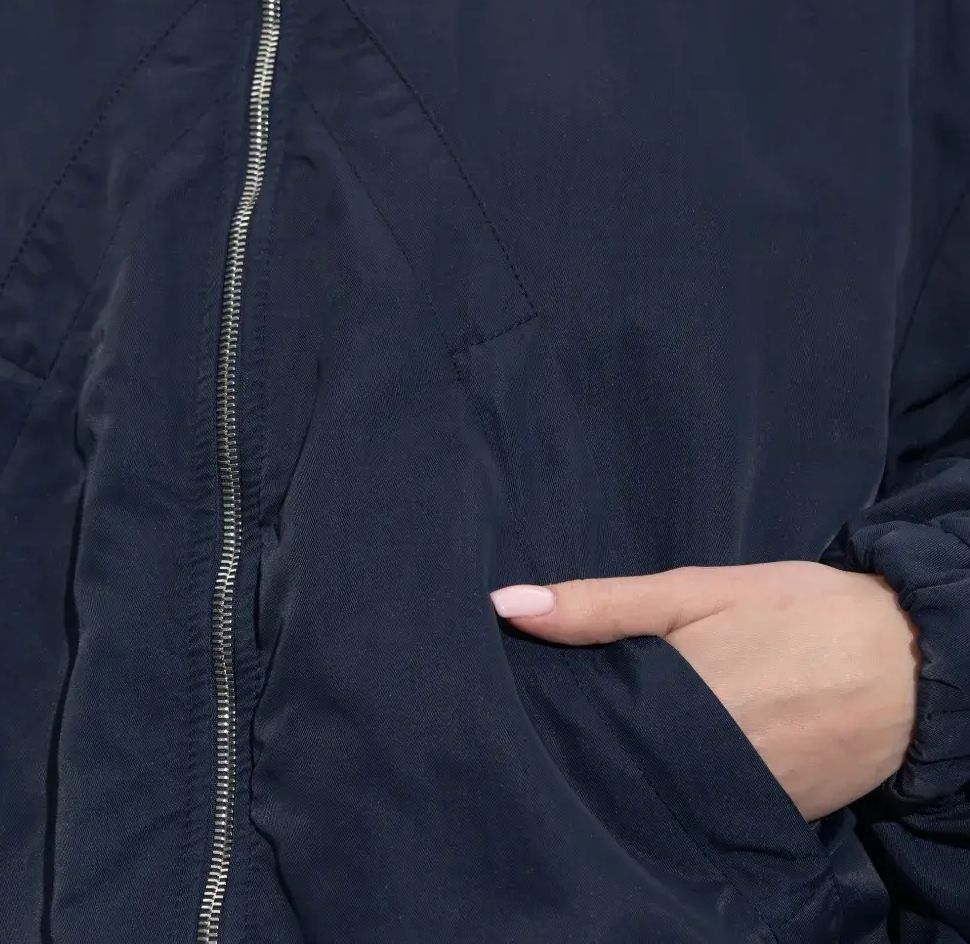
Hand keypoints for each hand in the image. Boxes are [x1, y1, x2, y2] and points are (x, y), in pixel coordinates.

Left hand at [490, 562, 920, 820]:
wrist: (909, 665)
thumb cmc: (801, 612)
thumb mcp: (699, 590)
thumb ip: (603, 604)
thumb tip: (504, 607)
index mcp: (671, 698)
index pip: (577, 722)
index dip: (542, 712)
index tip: (510, 694)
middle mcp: (695, 763)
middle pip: (606, 763)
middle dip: (579, 741)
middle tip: (544, 714)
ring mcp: (730, 801)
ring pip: (647, 794)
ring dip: (624, 769)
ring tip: (601, 736)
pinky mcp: (762, 822)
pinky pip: (697, 813)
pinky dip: (673, 791)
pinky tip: (661, 764)